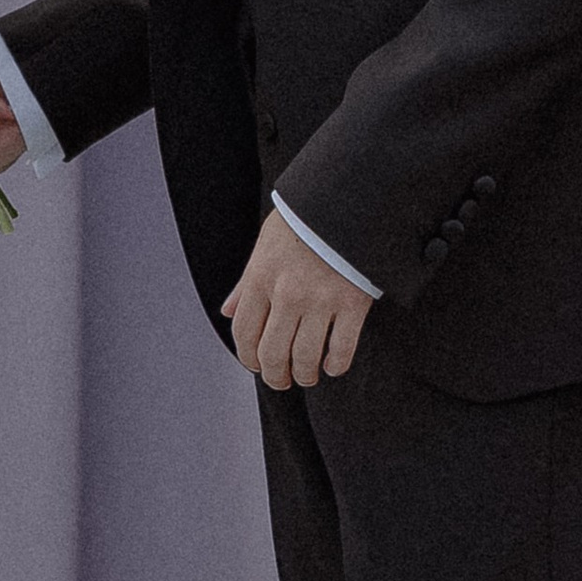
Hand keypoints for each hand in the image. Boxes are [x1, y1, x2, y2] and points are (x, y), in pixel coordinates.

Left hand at [222, 215, 372, 389]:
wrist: (349, 200)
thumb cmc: (306, 220)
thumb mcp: (266, 244)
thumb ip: (246, 281)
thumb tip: (228, 310)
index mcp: (261, 278)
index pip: (244, 333)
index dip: (248, 357)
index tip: (256, 365)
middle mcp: (286, 294)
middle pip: (272, 353)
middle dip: (275, 376)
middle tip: (282, 380)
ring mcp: (320, 300)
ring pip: (304, 357)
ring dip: (304, 374)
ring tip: (308, 375)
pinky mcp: (353, 304)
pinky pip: (341, 349)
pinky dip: (336, 364)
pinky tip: (333, 364)